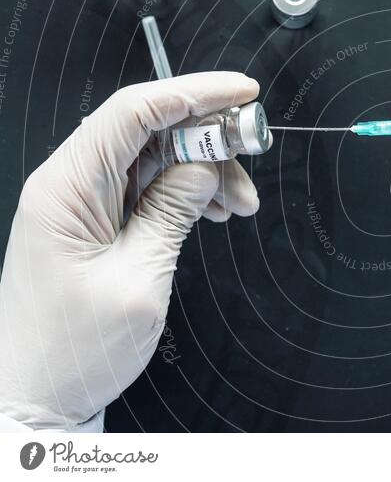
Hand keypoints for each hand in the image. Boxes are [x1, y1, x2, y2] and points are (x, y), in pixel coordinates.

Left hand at [0, 72, 262, 429]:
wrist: (36, 399)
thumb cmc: (75, 350)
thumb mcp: (138, 278)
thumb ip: (172, 211)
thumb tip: (204, 166)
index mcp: (67, 187)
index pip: (134, 111)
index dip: (195, 93)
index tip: (244, 93)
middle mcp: (71, 184)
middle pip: (149, 130)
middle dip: (208, 139)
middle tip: (252, 163)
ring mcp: (83, 203)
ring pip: (156, 158)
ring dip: (204, 172)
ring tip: (238, 205)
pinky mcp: (97, 223)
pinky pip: (149, 188)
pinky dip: (187, 193)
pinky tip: (214, 211)